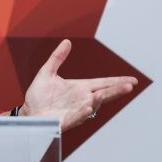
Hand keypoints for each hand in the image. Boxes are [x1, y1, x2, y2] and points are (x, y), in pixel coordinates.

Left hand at [19, 39, 136, 130]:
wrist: (28, 112)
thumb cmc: (39, 96)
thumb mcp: (47, 72)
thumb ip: (57, 58)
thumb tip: (67, 42)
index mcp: (79, 88)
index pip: (102, 83)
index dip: (117, 82)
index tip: (133, 80)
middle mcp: (81, 99)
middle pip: (103, 94)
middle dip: (116, 90)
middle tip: (129, 85)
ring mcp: (76, 110)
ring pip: (93, 105)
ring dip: (101, 99)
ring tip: (108, 93)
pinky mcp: (67, 120)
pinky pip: (78, 116)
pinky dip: (84, 112)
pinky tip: (89, 106)